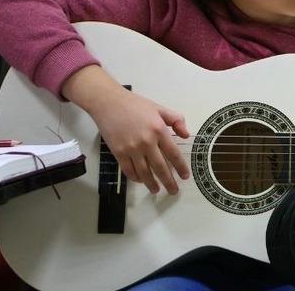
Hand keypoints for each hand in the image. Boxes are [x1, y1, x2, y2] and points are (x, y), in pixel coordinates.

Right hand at [63, 65, 189, 193]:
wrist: (109, 103)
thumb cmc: (135, 104)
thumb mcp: (159, 108)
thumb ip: (176, 120)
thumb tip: (185, 135)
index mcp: (159, 130)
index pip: (173, 154)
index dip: (181, 167)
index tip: (185, 176)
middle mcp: (146, 142)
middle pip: (160, 167)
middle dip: (169, 182)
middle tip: (174, 191)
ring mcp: (131, 148)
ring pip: (144, 172)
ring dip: (152, 184)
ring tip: (157, 190)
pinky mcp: (118, 152)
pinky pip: (128, 170)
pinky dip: (136, 178)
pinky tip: (141, 181)